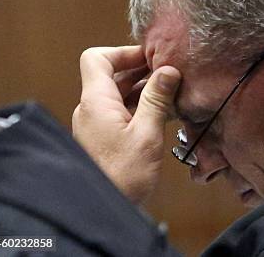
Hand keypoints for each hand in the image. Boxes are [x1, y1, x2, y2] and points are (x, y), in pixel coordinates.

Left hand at [72, 46, 180, 203]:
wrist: (103, 211)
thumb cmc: (123, 176)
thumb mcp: (147, 134)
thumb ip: (157, 99)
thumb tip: (168, 70)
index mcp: (96, 102)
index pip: (97, 59)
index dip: (123, 53)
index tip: (151, 57)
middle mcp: (91, 109)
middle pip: (111, 75)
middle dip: (140, 70)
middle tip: (170, 72)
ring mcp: (96, 124)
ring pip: (118, 94)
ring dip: (143, 90)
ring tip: (172, 92)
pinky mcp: (104, 138)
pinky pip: (121, 111)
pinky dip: (140, 107)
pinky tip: (163, 113)